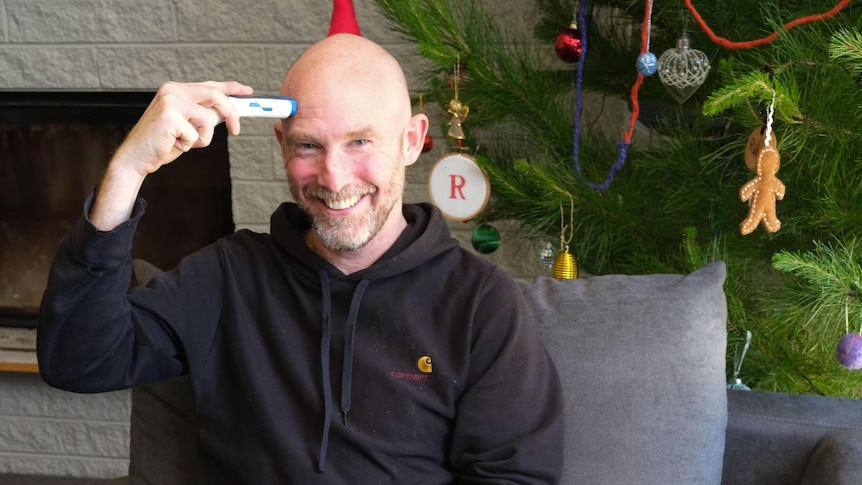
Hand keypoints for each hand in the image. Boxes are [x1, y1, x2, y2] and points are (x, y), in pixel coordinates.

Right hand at [115, 81, 253, 176]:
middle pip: (215, 96)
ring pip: (208, 119)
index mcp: (176, 90)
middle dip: (231, 114)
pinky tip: (173, 144)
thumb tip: (229, 113)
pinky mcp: (169, 116)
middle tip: (236, 130)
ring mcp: (170, 102)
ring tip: (183, 142)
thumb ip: (203, 114)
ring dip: (201, 138)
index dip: (231, 88)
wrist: (136, 157)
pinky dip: (189, 145)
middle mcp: (172, 90)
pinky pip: (197, 135)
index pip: (210, 85)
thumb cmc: (162, 143)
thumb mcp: (187, 125)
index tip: (247, 92)